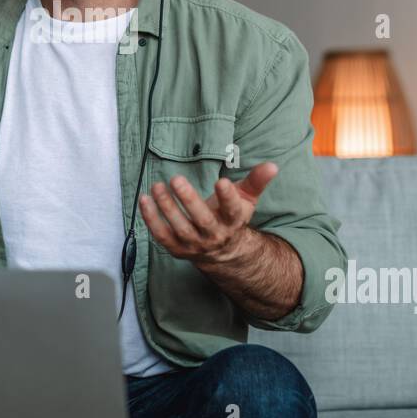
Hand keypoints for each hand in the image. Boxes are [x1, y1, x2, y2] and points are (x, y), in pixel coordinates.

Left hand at [139, 161, 278, 264]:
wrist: (222, 252)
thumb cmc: (231, 217)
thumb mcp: (247, 199)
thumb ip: (257, 181)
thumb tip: (273, 165)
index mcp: (232, 221)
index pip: (232, 210)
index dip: (228, 197)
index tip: (221, 182)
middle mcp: (214, 235)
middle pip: (202, 220)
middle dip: (188, 200)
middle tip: (176, 179)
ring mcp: (194, 244)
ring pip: (179, 228)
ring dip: (166, 207)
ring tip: (157, 186)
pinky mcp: (176, 248)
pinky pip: (161, 235)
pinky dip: (150, 219)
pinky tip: (143, 199)